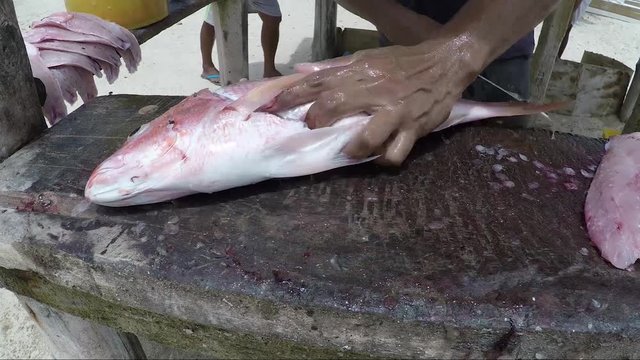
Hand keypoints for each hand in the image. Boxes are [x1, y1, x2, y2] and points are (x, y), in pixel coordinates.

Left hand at [264, 37, 482, 165]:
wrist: (445, 62)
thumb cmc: (403, 61)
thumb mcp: (368, 58)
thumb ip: (338, 69)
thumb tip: (303, 72)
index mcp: (360, 71)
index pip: (317, 82)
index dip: (291, 96)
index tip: (272, 108)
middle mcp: (374, 90)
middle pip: (333, 107)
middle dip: (318, 123)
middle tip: (316, 130)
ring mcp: (394, 111)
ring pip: (365, 138)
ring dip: (352, 149)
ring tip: (349, 151)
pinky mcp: (413, 127)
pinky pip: (394, 153)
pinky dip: (384, 159)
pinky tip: (381, 156)